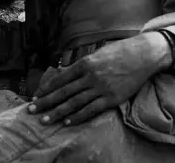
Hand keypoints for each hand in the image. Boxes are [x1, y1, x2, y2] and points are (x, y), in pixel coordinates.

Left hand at [28, 32, 171, 125]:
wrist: (143, 55)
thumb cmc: (120, 52)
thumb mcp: (98, 53)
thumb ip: (83, 64)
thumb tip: (65, 73)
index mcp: (85, 63)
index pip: (61, 78)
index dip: (47, 88)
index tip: (36, 96)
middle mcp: (90, 76)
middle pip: (63, 92)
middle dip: (46, 102)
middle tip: (32, 111)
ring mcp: (101, 88)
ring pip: (74, 103)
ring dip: (58, 112)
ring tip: (45, 120)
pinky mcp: (111, 99)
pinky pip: (91, 110)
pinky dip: (78, 117)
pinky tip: (67, 122)